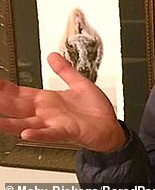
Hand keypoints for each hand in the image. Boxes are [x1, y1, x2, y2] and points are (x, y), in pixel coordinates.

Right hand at [0, 51, 125, 150]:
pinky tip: (25, 133)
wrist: (109, 127)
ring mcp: (54, 123)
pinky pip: (49, 133)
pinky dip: (38, 134)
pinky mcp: (66, 131)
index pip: (20, 93)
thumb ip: (64, 70)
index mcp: (47, 100)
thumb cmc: (93, 110)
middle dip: (3, 101)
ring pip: (26, 123)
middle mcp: (46, 113)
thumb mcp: (78, 83)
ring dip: (10, 122)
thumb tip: (52, 55)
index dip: (6, 88)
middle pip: (18, 107)